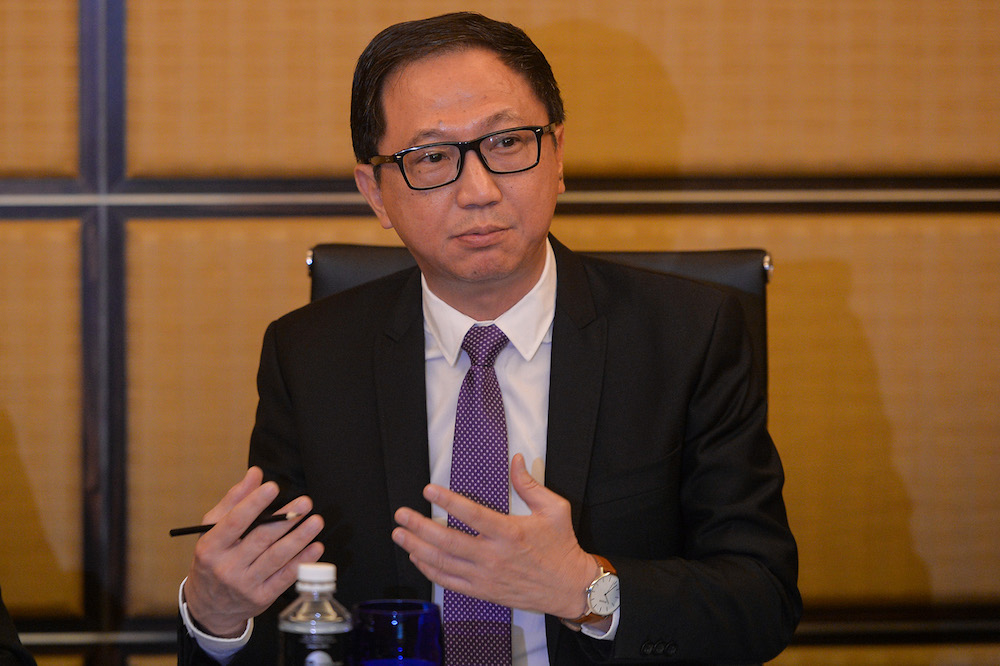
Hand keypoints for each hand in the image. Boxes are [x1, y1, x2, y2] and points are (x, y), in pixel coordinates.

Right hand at [183, 467, 324, 636]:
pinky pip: (285, 577)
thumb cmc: (213, 560)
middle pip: (261, 538)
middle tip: (306, 502)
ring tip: (316, 521)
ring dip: (300, 538)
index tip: (273, 487)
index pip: (234, 522)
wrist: (209, 608)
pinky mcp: (261, 598)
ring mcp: (244, 585)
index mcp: (210, 547)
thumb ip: (234, 500)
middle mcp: (226, 567)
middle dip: (286, 519)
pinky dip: (302, 561)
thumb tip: (255, 473)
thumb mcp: (212, 531)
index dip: (254, 503)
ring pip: (277, 557)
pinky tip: (316, 547)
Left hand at [391, 454, 597, 618]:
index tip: (428, 490)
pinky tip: (417, 558)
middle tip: (401, 514)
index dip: (447, 501)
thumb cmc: (562, 546)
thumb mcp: (554, 509)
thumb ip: (530, 484)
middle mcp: (494, 556)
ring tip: (399, 535)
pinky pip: (450, 582)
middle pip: (448, 541)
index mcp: (510, 532)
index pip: (471, 514)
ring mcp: (486, 577)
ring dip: (417, 548)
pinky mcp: (484, 592)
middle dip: (419, 527)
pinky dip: (430, 571)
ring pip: (443, 563)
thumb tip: (516, 459)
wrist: (570, 587)